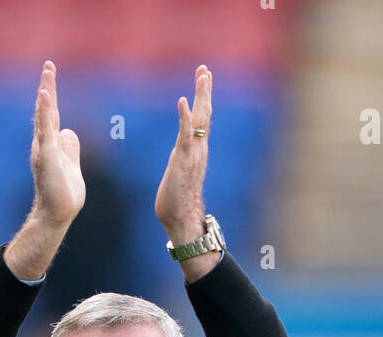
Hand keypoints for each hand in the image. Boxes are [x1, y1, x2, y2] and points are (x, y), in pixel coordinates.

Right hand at [29, 59, 84, 226]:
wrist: (56, 215)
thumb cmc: (63, 195)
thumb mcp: (71, 165)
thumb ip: (70, 148)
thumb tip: (68, 132)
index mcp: (51, 144)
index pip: (52, 114)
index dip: (51, 93)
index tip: (50, 71)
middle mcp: (44, 144)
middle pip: (46, 110)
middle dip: (47, 86)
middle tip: (48, 65)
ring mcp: (44, 150)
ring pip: (44, 118)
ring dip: (46, 96)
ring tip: (47, 75)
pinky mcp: (47, 159)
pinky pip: (46, 132)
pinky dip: (45, 114)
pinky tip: (45, 98)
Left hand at [155, 65, 211, 243]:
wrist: (182, 220)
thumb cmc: (178, 204)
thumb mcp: (179, 175)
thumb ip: (181, 163)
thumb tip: (180, 160)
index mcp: (197, 151)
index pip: (201, 120)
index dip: (202, 98)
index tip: (204, 77)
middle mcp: (198, 149)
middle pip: (204, 114)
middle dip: (205, 91)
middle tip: (205, 70)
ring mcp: (192, 153)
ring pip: (199, 119)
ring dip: (201, 96)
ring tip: (202, 76)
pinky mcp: (183, 159)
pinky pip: (184, 134)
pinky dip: (184, 116)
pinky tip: (183, 100)